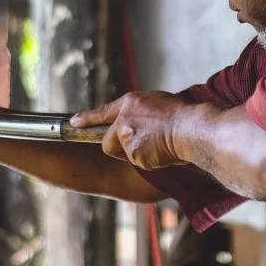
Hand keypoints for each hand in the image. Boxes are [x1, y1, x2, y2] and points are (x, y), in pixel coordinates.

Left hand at [70, 91, 194, 169]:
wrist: (191, 127)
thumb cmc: (182, 114)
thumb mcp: (157, 102)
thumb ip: (140, 112)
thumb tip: (137, 122)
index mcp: (130, 103)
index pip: (103, 111)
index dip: (87, 118)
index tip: (74, 122)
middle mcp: (123, 120)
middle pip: (109, 142)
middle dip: (119, 148)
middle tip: (141, 147)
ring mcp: (127, 137)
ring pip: (126, 154)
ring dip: (140, 154)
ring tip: (160, 144)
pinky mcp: (134, 154)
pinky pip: (139, 163)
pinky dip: (150, 161)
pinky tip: (162, 152)